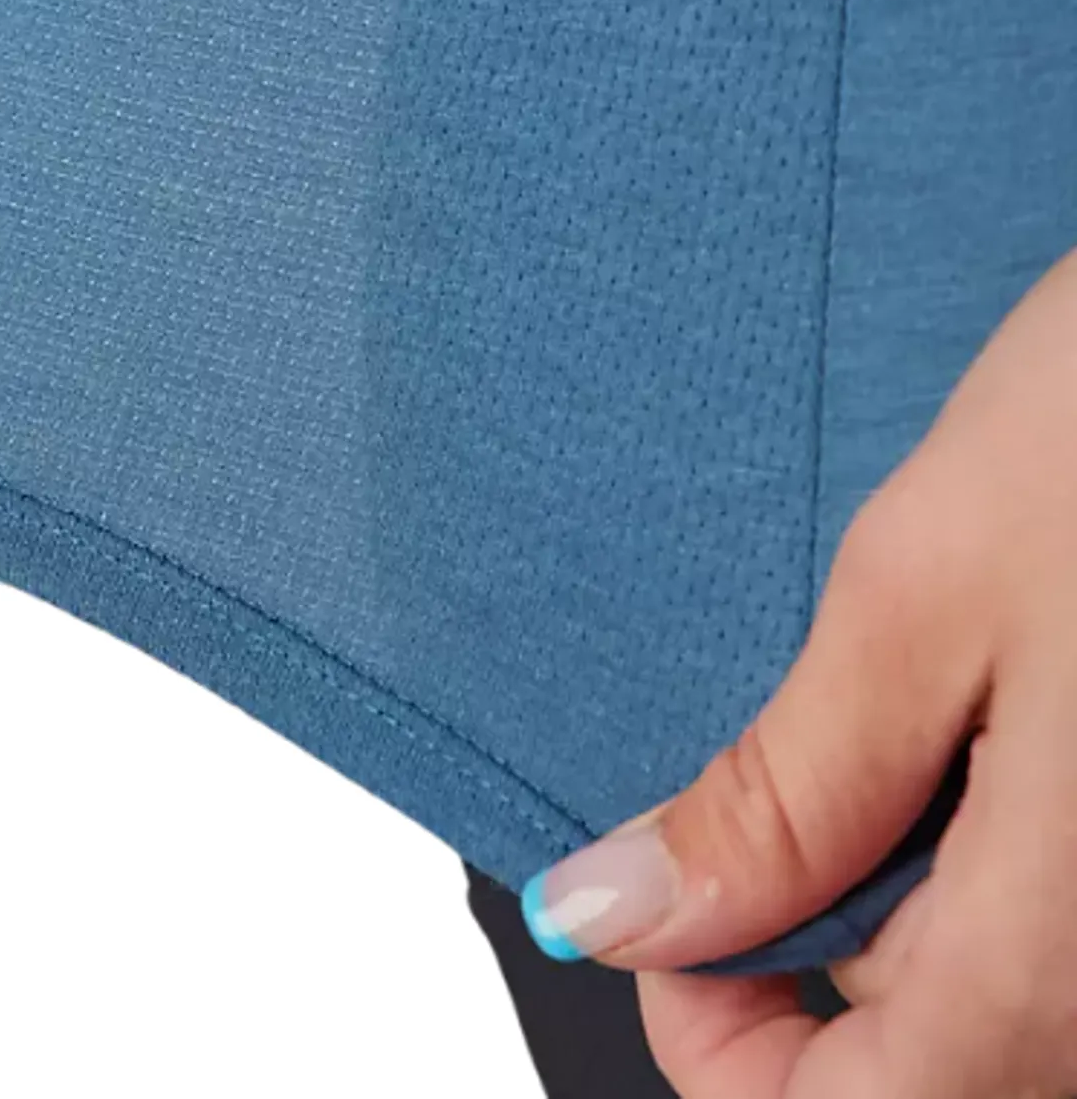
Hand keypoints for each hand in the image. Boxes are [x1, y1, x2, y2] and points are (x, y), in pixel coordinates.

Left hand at [520, 242, 1076, 1097]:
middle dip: (819, 942)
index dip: (715, 1040)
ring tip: (909, 703)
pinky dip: (998, 846)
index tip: (660, 896)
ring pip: (1014, 993)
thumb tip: (616, 914)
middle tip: (786, 759)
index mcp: (1076, 952)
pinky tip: (992, 707)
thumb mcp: (924, 594)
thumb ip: (782, 794)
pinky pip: (1070, 911)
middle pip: (938, 1060)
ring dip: (913, 891)